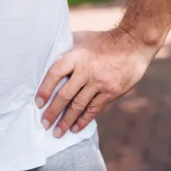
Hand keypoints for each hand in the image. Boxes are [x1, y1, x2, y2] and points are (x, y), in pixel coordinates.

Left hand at [35, 29, 157, 136]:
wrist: (133, 43)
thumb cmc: (104, 40)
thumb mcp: (83, 38)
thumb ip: (67, 48)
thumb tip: (49, 53)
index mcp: (76, 56)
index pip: (55, 74)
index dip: (44, 89)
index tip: (38, 103)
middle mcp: (86, 70)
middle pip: (65, 94)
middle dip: (53, 111)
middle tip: (44, 124)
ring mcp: (100, 82)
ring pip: (79, 105)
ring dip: (66, 120)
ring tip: (57, 132)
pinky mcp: (112, 92)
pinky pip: (94, 109)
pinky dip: (83, 120)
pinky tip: (75, 128)